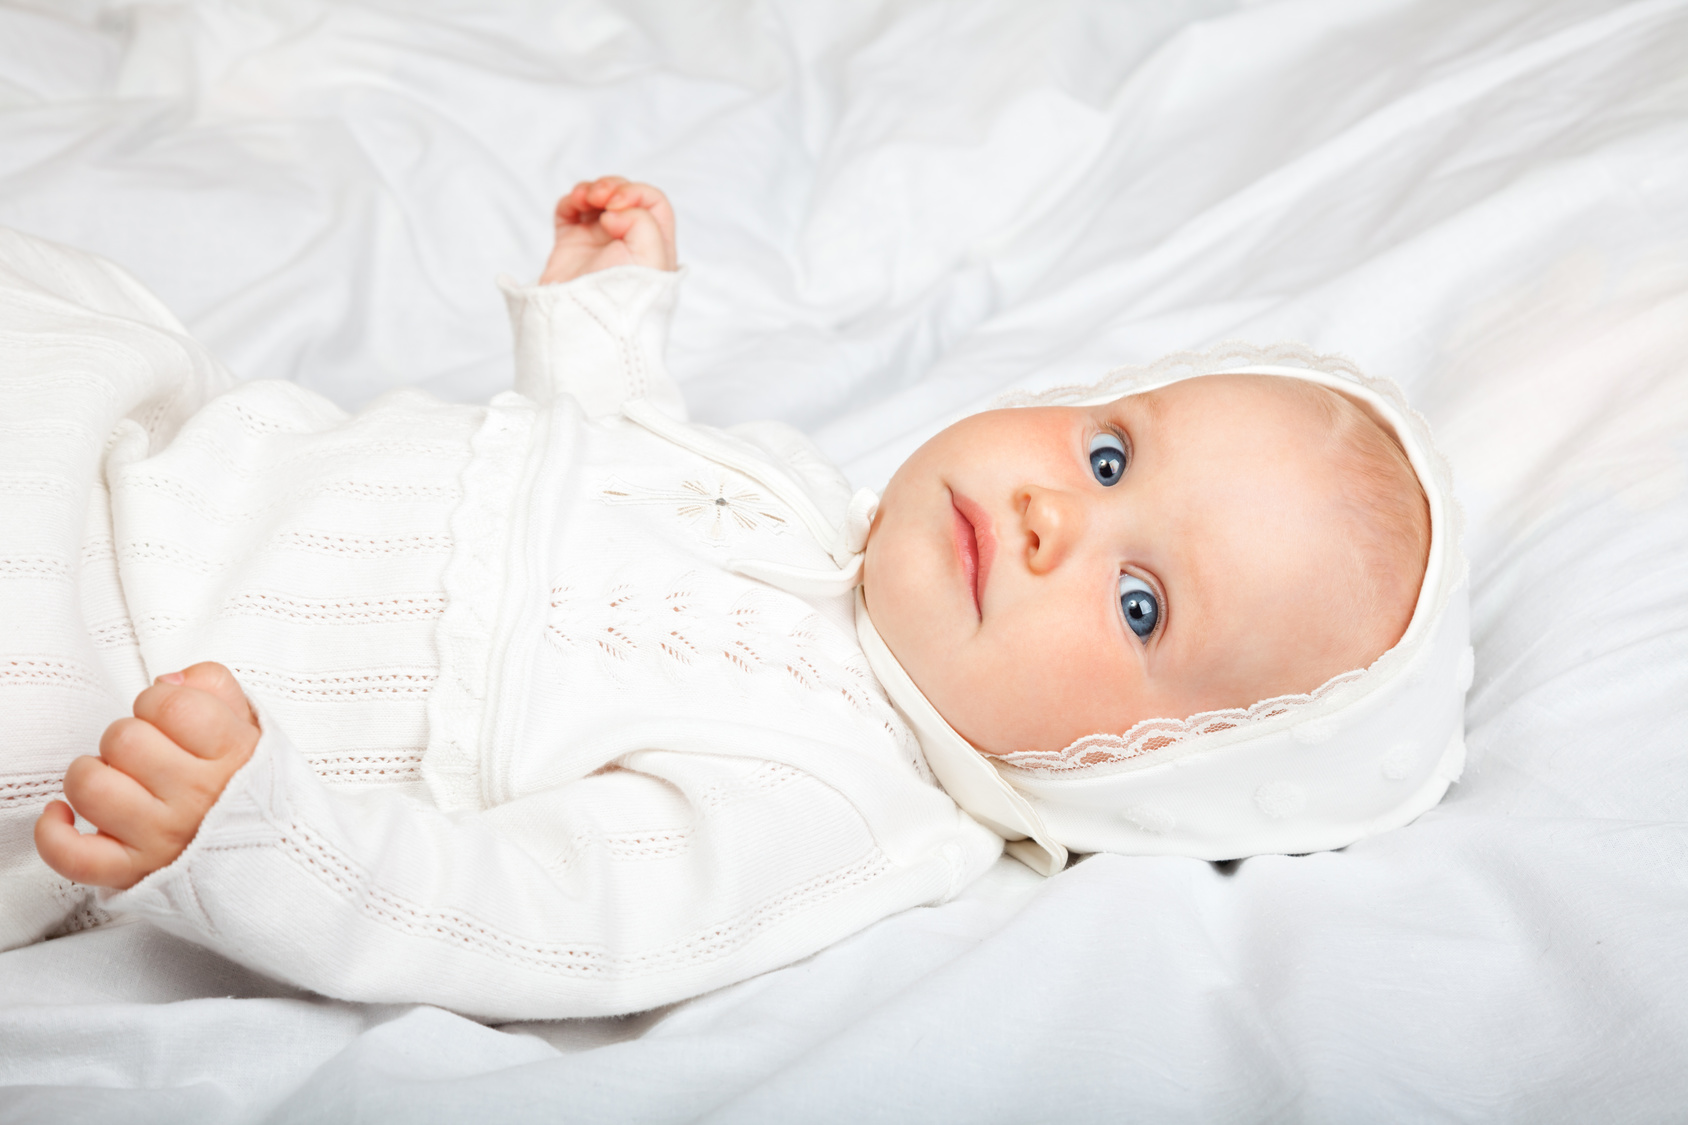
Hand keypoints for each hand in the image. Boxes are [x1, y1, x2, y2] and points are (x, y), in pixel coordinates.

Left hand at [35, 662, 259, 889]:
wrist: (278, 859)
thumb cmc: (256, 790)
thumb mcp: (256, 728)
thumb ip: (216, 687)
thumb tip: (168, 680)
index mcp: (233, 756)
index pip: (170, 703)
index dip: (159, 701)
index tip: (170, 718)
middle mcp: (198, 798)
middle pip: (124, 740)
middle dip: (128, 736)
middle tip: (150, 755)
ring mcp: (163, 839)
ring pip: (91, 787)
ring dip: (92, 775)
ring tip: (115, 780)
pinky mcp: (133, 874)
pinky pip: (72, 855)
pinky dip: (54, 833)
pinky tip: (65, 815)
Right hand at [539, 175, 676, 283]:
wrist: (586, 320)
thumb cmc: (624, 295)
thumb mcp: (651, 256)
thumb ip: (643, 220)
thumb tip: (612, 213)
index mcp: (654, 245)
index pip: (652, 202)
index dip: (636, 192)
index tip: (618, 205)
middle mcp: (628, 241)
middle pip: (624, 195)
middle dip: (611, 187)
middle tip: (601, 199)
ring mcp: (599, 242)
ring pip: (597, 199)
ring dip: (590, 190)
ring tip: (584, 200)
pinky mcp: (572, 245)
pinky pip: (570, 212)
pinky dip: (570, 201)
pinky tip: (573, 205)